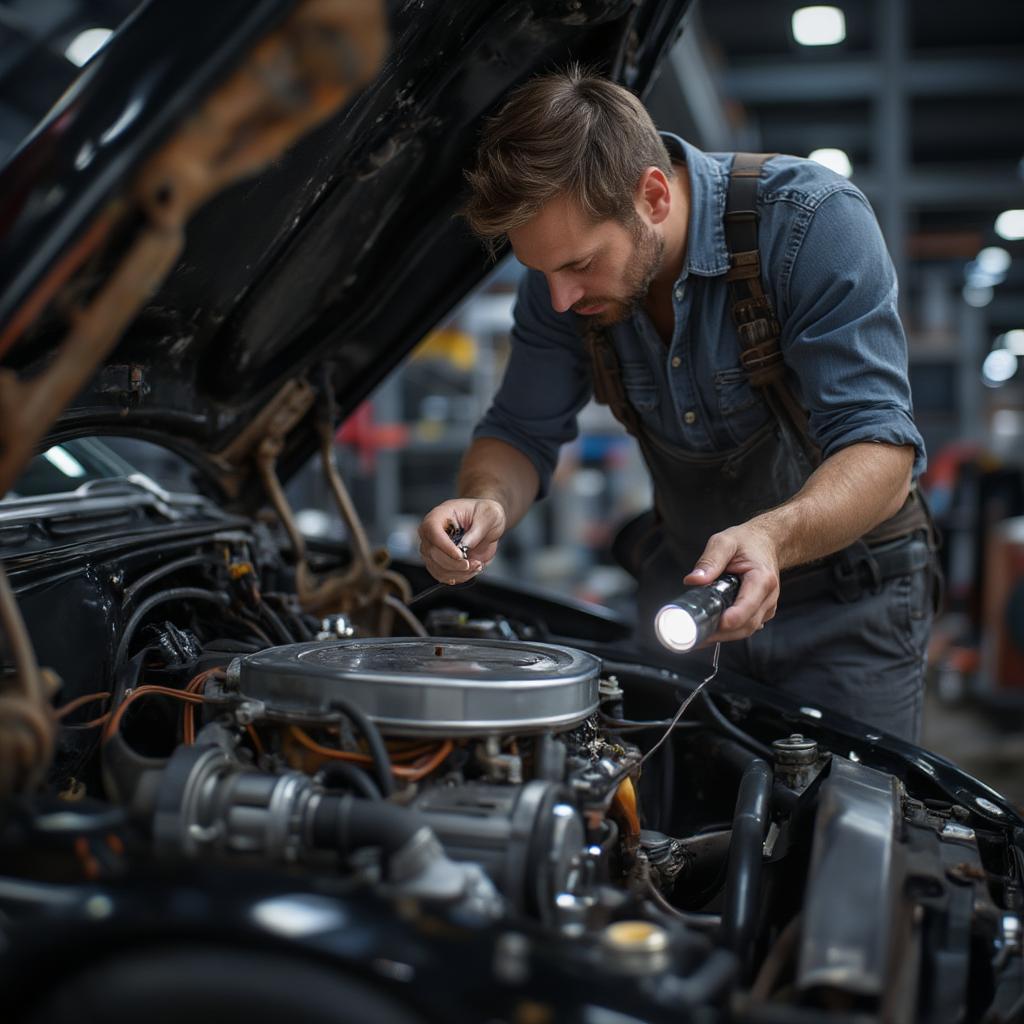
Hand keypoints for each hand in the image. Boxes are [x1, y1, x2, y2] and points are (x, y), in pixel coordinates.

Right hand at [417, 498, 506, 584]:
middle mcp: (431, 533)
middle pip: (433, 553)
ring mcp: (433, 549)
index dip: (445, 546)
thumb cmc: (485, 514)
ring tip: (477, 565)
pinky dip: (459, 577)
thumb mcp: (489, 516)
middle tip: (475, 563)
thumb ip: (477, 531)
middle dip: (455, 563)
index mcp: (439, 515)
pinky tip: (472, 570)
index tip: (461, 555)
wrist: (487, 524)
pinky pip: (443, 576)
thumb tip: (464, 546)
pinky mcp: (438, 562)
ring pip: (437, 568)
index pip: (432, 531)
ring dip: (459, 572)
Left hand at [685, 523, 779, 642]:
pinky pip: (745, 627)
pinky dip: (728, 633)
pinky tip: (709, 632)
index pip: (748, 605)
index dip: (732, 618)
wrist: (766, 543)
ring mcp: (766, 606)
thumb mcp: (724, 542)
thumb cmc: (746, 542)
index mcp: (762, 578)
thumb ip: (710, 560)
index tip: (716, 624)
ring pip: (747, 630)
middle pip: (747, 624)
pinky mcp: (760, 612)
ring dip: (723, 636)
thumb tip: (693, 580)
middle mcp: (769, 596)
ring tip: (698, 636)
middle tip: (696, 636)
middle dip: (722, 633)